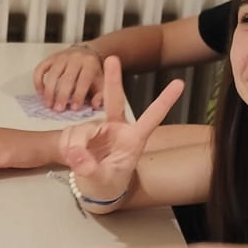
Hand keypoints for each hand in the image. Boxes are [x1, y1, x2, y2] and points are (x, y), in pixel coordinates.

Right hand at [33, 43, 103, 110]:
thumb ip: (100, 95)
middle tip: (58, 110)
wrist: (87, 53)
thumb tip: (95, 105)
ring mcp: (61, 57)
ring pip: (52, 74)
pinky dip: (38, 81)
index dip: (79, 95)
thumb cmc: (93, 72)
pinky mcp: (51, 58)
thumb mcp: (101, 82)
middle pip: (66, 78)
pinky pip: (40, 68)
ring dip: (48, 91)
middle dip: (61, 96)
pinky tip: (40, 93)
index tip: (74, 108)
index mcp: (90, 64)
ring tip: (48, 104)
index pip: (83, 80)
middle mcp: (75, 58)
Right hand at [64, 57, 183, 207]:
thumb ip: (91, 170)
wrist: (95, 189)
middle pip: (114, 101)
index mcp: (134, 140)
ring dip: (76, 146)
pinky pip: (70, 136)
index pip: (151, 118)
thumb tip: (78, 158)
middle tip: (112, 58)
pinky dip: (68, 148)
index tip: (178, 83)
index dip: (164, 101)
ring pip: (83, 130)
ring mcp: (98, 129)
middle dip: (112, 79)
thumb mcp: (104, 181)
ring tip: (77, 163)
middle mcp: (117, 129)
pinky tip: (71, 157)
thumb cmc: (108, 184)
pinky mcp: (81, 132)